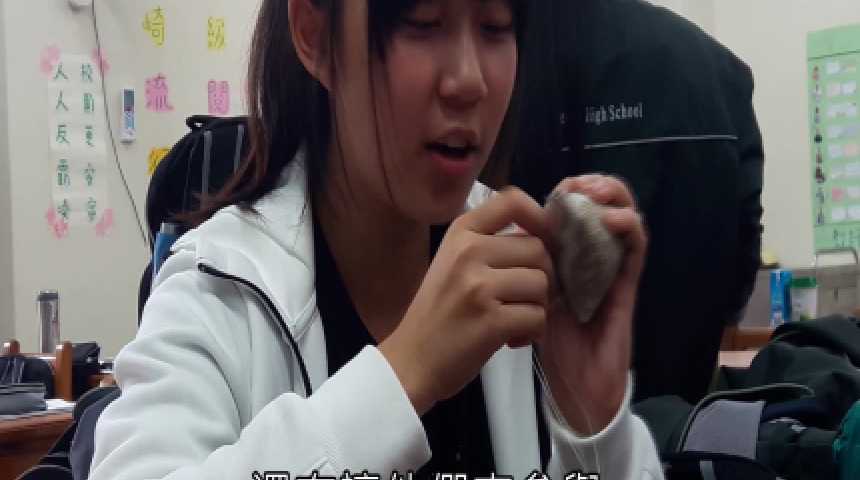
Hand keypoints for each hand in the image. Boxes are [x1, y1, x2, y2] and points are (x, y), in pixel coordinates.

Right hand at [380, 188, 555, 414]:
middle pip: (538, 249)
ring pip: (542, 284)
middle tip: (521, 299)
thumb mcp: (454, 263)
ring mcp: (479, 286)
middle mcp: (468, 252)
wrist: (411, 361)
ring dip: (537, 307)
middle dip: (541, 277)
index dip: (541, 217)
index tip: (544, 240)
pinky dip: (532, 332)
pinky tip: (511, 338)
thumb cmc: (437, 313)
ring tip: (514, 319)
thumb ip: (492, 245)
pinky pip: (538, 317)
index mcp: (460, 233)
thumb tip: (545, 235)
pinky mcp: (491, 320)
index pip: (513, 201)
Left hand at [536, 175, 646, 434]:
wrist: (572, 384)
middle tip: (579, 182)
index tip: (554, 186)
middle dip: (593, 187)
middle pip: (601, 209)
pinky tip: (612, 220)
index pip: (574, 212)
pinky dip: (628, 229)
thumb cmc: (547, 342)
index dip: (568, 192)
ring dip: (614, 199)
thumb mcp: (524, 292)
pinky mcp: (627, 286)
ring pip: (623, 221)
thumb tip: (502, 229)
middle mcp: (592, 258)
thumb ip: (521, 264)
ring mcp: (612, 270)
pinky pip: (635, 251)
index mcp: (565, 256)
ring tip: (598, 191)